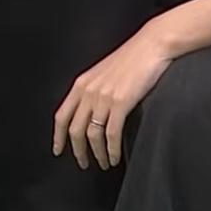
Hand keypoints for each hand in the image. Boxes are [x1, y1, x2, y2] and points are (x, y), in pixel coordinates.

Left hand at [53, 21, 175, 170]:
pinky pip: (111, 134)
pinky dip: (111, 149)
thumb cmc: (132, 59)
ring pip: (92, 135)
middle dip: (78, 151)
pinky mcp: (121, 102)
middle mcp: (88, 91)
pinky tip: (115, 156)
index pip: (62, 116)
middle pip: (75, 130)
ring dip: (97, 154)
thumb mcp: (103, 73)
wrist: (151, 46)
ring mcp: (104, 97)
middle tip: (84, 164)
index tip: (58, 150)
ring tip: (104, 163)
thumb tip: (91, 113)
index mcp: (82, 84)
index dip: (58, 136)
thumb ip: (93, 90)